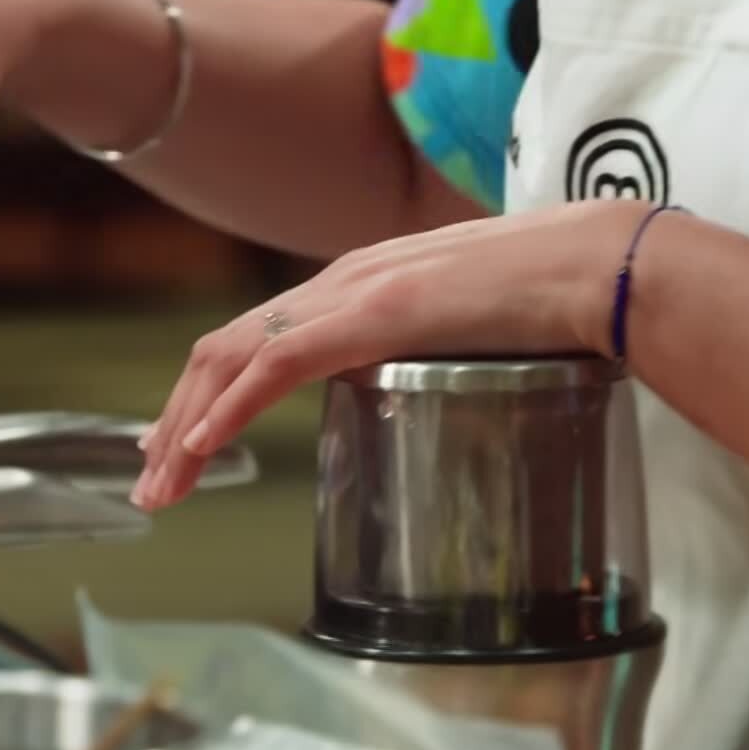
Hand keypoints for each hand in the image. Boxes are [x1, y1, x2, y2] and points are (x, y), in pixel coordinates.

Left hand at [130, 199, 649, 508]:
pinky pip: (277, 363)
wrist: (598, 265)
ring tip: (159, 483)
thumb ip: (433, 353)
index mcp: (362, 285)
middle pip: (225, 348)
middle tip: (150, 481)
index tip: (182, 446)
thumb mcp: (469, 332)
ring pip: (232, 357)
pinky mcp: (376, 313)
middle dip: (175, 418)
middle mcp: (342, 281)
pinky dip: (227, 407)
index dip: (206, 393)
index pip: (257, 337)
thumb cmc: (553, 300)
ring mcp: (356, 293)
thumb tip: (427, 393)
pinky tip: (200, 446)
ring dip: (184, 425)